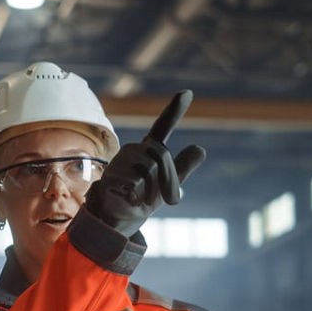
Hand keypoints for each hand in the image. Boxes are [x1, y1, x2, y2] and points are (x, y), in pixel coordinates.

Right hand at [84, 90, 205, 236]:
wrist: (117, 217)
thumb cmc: (143, 197)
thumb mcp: (168, 184)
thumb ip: (183, 167)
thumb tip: (200, 149)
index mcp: (150, 149)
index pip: (163, 126)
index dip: (174, 110)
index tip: (187, 93)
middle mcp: (134, 149)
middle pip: (162, 156)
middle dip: (167, 179)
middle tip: (160, 198)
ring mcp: (120, 161)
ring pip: (149, 169)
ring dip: (151, 191)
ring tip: (140, 198)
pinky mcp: (111, 174)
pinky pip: (134, 182)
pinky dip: (137, 196)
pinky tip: (129, 198)